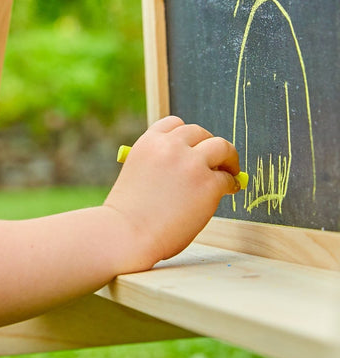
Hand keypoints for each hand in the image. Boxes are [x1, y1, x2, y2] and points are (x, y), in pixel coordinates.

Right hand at [104, 116, 239, 268]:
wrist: (127, 233)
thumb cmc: (128, 213)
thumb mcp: (136, 173)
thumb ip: (159, 164)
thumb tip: (190, 167)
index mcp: (148, 142)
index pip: (174, 124)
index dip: (187, 136)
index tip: (193, 148)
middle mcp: (170, 146)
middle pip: (200, 132)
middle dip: (208, 146)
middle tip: (216, 162)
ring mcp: (191, 163)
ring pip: (222, 146)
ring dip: (227, 158)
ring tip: (229, 172)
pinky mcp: (208, 183)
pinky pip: (228, 178)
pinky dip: (230, 185)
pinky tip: (226, 192)